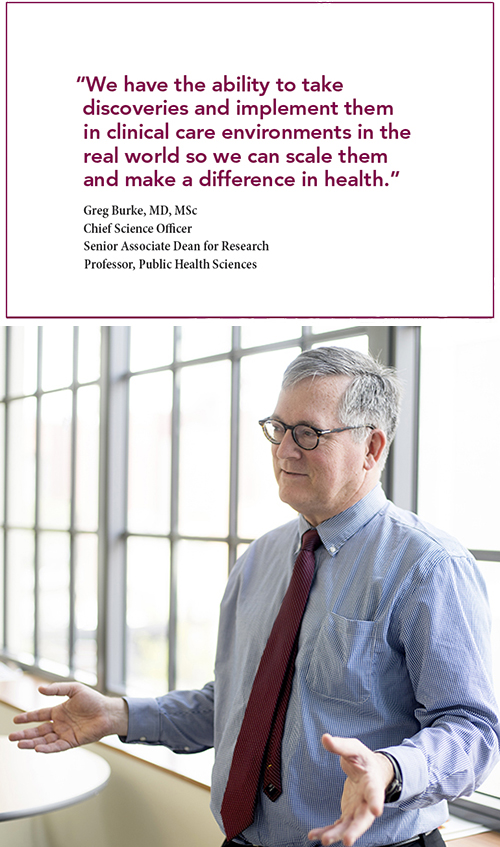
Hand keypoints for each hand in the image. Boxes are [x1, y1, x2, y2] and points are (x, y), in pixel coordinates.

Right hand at [9, 682, 128, 752]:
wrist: (108, 712)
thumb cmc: (93, 699)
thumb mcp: (74, 689)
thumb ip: (57, 689)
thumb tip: (39, 690)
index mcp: (59, 711)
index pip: (39, 715)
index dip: (28, 718)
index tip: (16, 720)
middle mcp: (60, 724)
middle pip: (38, 730)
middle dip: (25, 734)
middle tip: (11, 737)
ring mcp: (65, 733)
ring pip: (45, 740)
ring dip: (32, 743)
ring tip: (19, 744)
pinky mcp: (72, 741)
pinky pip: (57, 746)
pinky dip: (47, 748)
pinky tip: (37, 748)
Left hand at [308, 735, 393, 846]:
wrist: (370, 771)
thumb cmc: (364, 759)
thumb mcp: (353, 748)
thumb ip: (340, 746)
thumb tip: (325, 738)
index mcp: (372, 783)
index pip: (376, 793)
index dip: (377, 801)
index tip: (377, 811)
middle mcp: (367, 801)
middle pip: (364, 819)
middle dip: (356, 830)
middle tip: (347, 840)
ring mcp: (358, 810)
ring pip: (349, 826)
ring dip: (337, 835)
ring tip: (324, 841)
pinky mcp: (348, 813)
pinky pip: (338, 826)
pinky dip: (327, 832)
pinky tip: (314, 836)